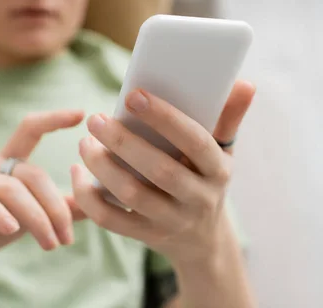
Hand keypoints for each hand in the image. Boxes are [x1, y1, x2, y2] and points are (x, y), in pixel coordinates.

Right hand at [0, 110, 85, 275]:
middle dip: (55, 208)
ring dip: (36, 219)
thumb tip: (99, 201)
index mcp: (9, 162)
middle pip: (33, 174)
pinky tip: (11, 230)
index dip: (54, 119)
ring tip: (50, 244)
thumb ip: (61, 208)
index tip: (81, 113)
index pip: (31, 129)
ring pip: (12, 189)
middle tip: (66, 239)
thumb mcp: (30, 218)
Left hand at [72, 81, 255, 264]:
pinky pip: (111, 220)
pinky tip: (78, 173)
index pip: (197, 142)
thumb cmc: (206, 180)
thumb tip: (244, 83)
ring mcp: (172, 221)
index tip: (134, 94)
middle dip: (123, 142)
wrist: (202, 240)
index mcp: (218, 171)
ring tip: (85, 142)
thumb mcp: (222, 152)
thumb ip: (228, 117)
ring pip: (132, 196)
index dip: (166, 118)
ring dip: (101, 166)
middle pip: (159, 171)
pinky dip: (88, 197)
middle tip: (96, 119)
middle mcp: (199, 199)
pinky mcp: (147, 236)